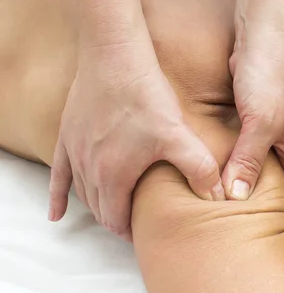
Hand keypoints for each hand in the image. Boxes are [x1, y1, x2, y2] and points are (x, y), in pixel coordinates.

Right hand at [49, 28, 223, 239]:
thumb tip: (219, 196)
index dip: (131, 231)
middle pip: (99, 209)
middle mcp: (88, 169)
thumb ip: (199, 168)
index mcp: (113, 176)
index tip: (145, 235)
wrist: (114, 57)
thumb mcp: (178, 135)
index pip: (117, 219)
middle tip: (135, 225)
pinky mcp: (68, 134)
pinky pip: (57, 174)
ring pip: (81, 193)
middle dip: (116, 220)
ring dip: (96, 207)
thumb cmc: (145, 96)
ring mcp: (74, 152)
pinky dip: (57, 196)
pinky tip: (55, 213)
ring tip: (112, 213)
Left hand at [223, 28, 283, 211]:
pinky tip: (213, 163)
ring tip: (216, 196)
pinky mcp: (252, 114)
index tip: (256, 229)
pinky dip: (232, 156)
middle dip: (257, 199)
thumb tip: (235, 198)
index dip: (282, 212)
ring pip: (258, 163)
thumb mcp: (260, 124)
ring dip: (242, 177)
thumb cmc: (270, 79)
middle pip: (276, 181)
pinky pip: (243, 145)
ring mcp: (269, 128)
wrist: (264, 35)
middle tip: (229, 218)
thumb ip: (249, 161)